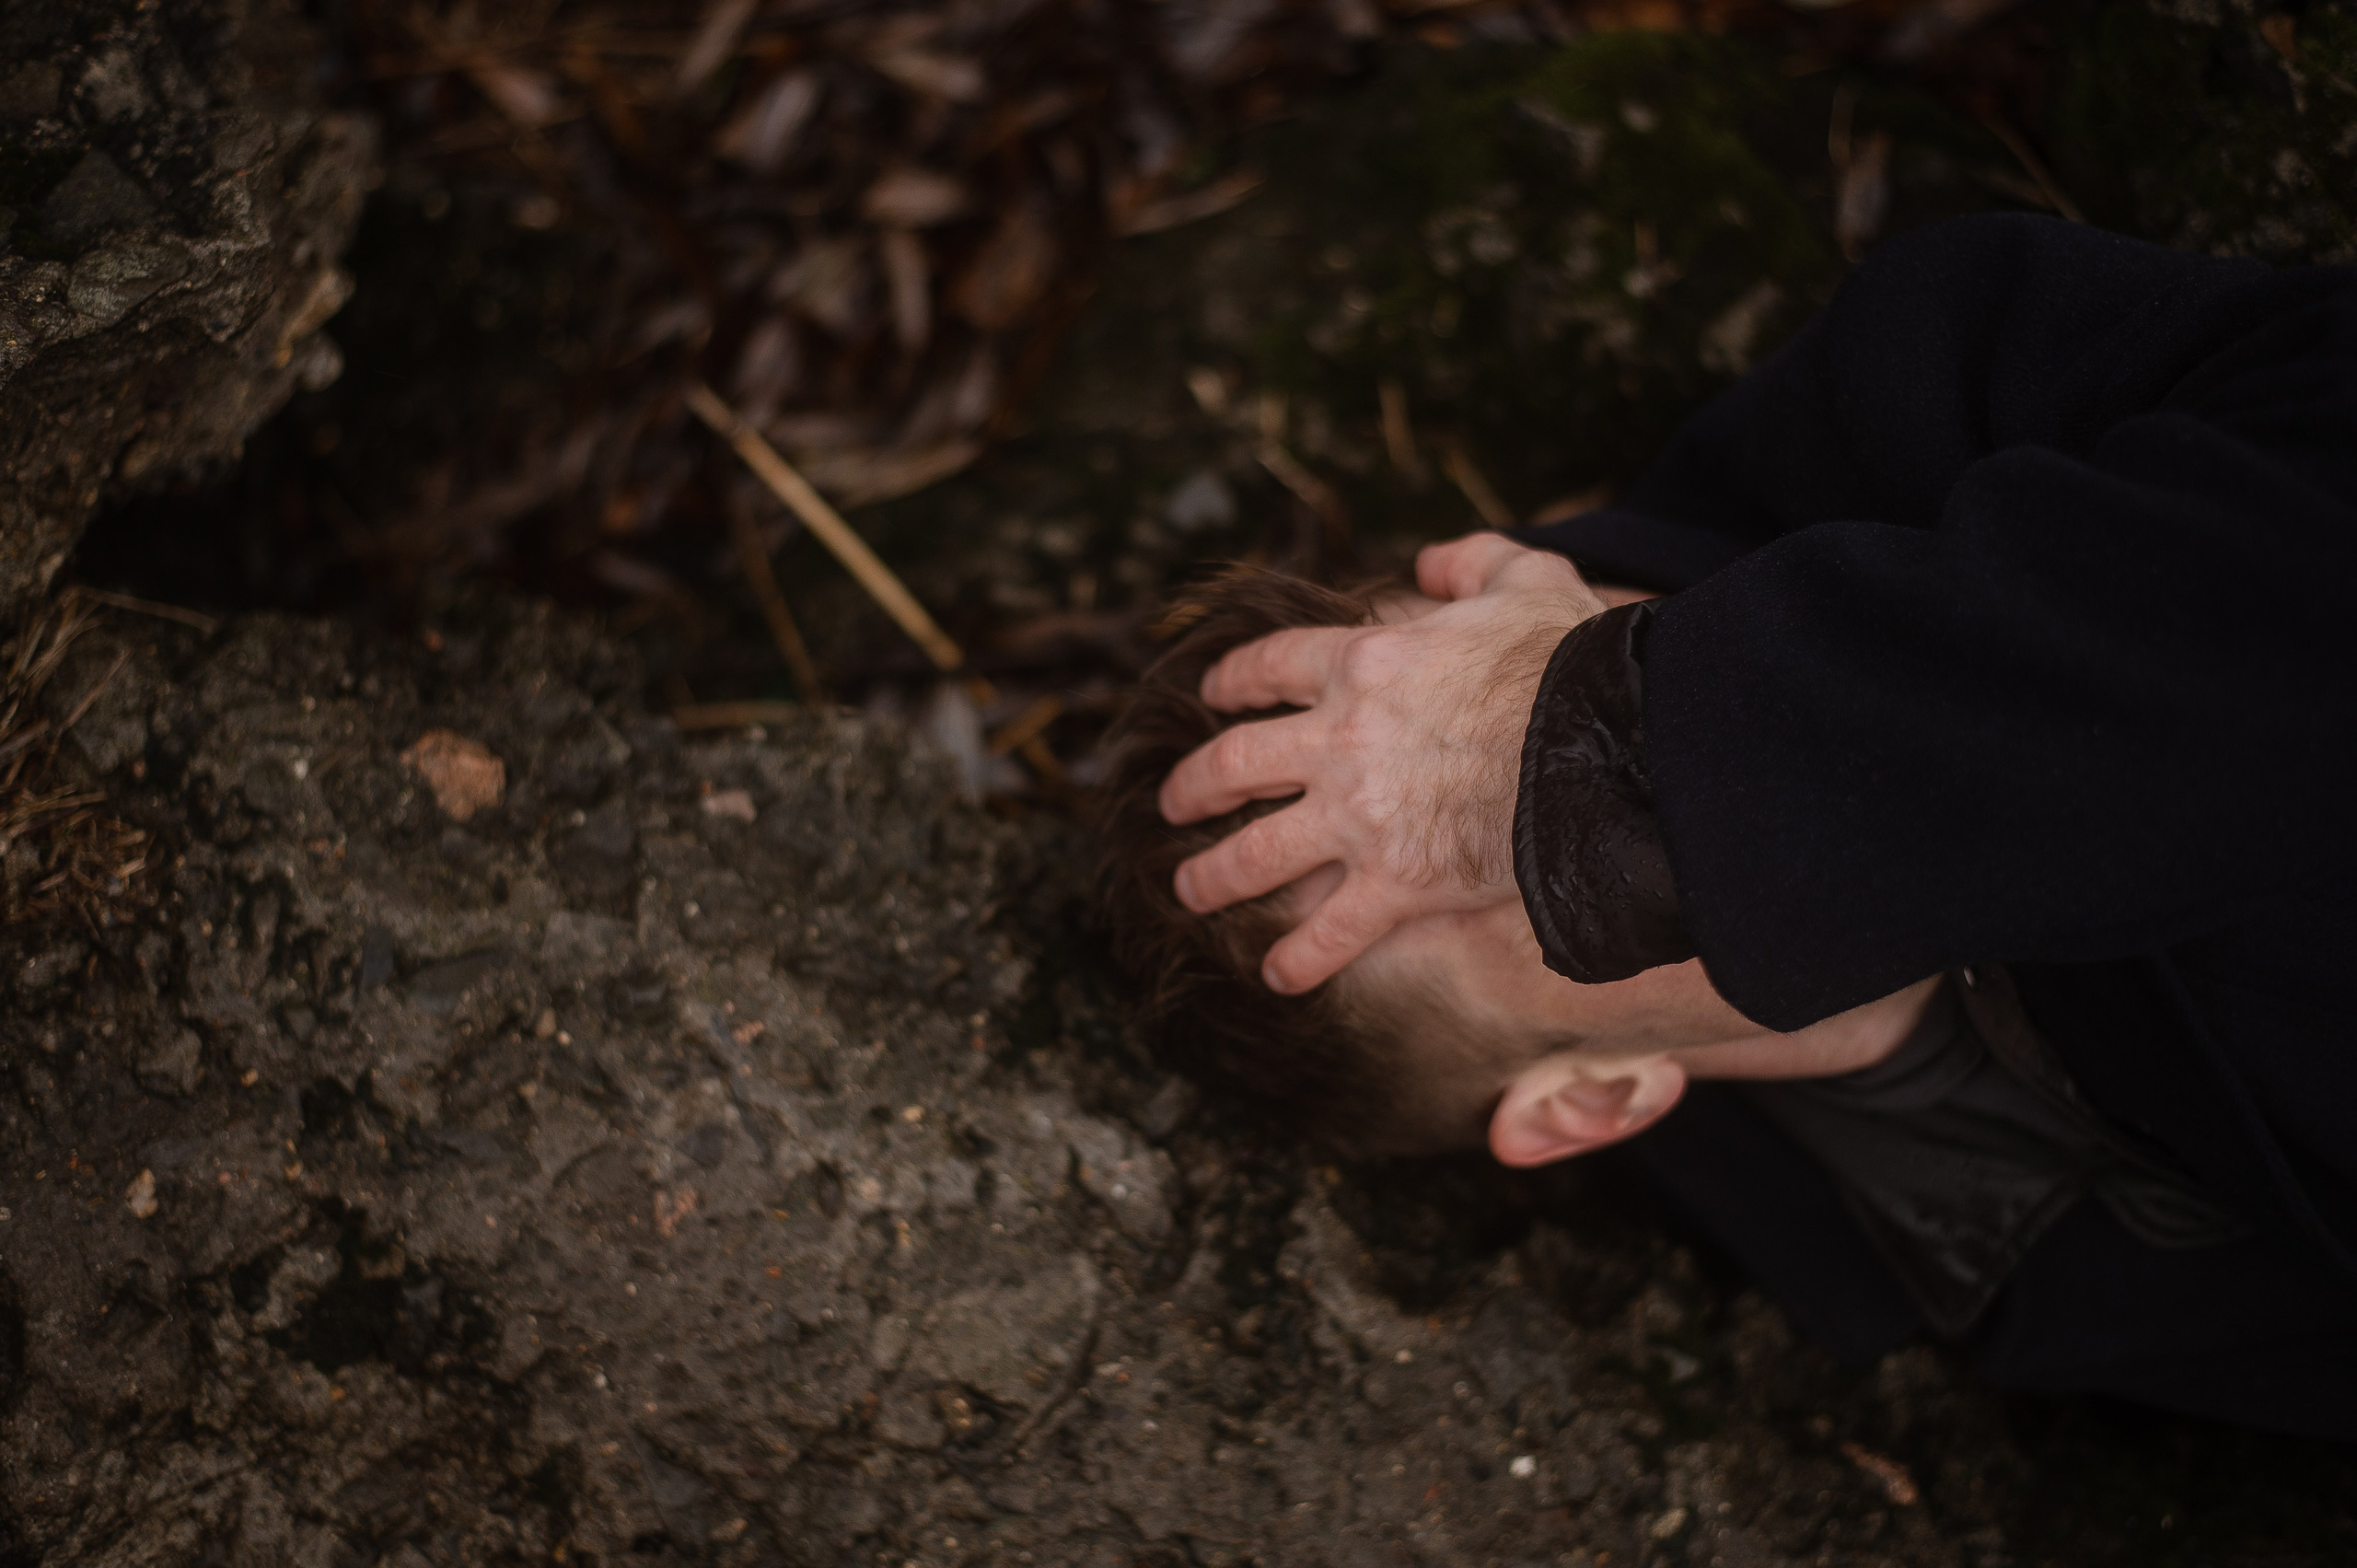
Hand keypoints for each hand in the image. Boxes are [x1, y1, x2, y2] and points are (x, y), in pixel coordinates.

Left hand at [1157, 532, 1608, 992]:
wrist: (1609, 747)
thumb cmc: (1572, 661)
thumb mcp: (1524, 579)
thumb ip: (1472, 560)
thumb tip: (1431, 562)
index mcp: (1362, 663)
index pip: (1270, 666)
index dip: (1232, 679)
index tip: (1212, 695)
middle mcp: (1342, 741)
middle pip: (1236, 762)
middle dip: (1194, 785)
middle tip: (1172, 803)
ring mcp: (1361, 818)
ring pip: (1257, 852)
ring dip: (1214, 875)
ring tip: (1187, 890)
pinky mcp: (1396, 885)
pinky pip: (1330, 932)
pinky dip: (1300, 959)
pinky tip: (1277, 977)